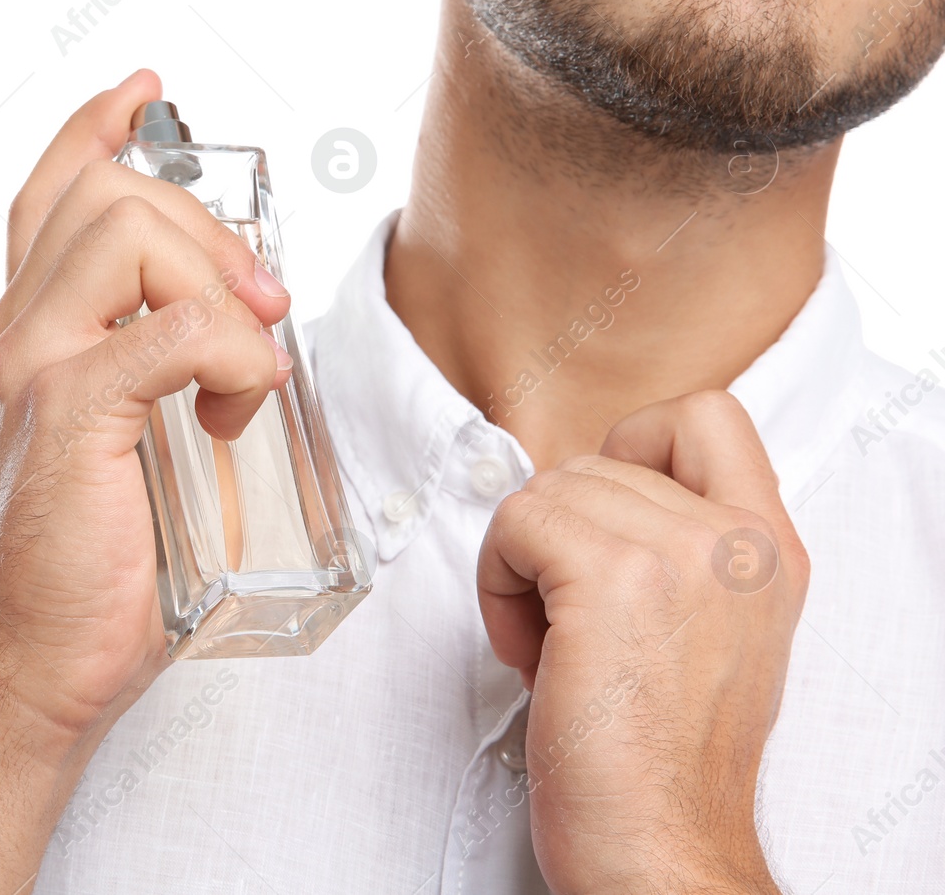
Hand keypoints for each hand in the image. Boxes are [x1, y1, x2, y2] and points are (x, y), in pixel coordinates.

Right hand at [0, 72, 293, 894]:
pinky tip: (238, 402)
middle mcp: (11, 330)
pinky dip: (230, 353)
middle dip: (207, 228)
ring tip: (244, 369)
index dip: (98, 127)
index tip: (149, 89)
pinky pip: (166, 331)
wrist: (40, 666)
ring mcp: (28, 366)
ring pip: (125, 233)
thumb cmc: (95, 562)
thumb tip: (245, 317)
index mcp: (23, 329)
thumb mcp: (122, 440)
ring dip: (216, 285)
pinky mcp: (63, 415)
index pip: (47, 193)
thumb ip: (151, 365)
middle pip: (105, 193)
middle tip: (260, 305)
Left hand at [478, 390, 808, 893]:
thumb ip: (678, 553)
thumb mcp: (709, 634)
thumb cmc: (662, 762)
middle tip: (568, 625)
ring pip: (546, 491)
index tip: (603, 526)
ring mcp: (679, 554)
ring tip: (552, 645)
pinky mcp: (611, 579)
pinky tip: (531, 653)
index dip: (632, 444)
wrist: (662, 850)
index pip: (707, 415)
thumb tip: (587, 500)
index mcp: (768, 550)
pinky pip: (514, 524)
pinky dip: (496, 585)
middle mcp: (736, 542)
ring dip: (521, 566)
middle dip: (557, 538)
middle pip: (594, 461)